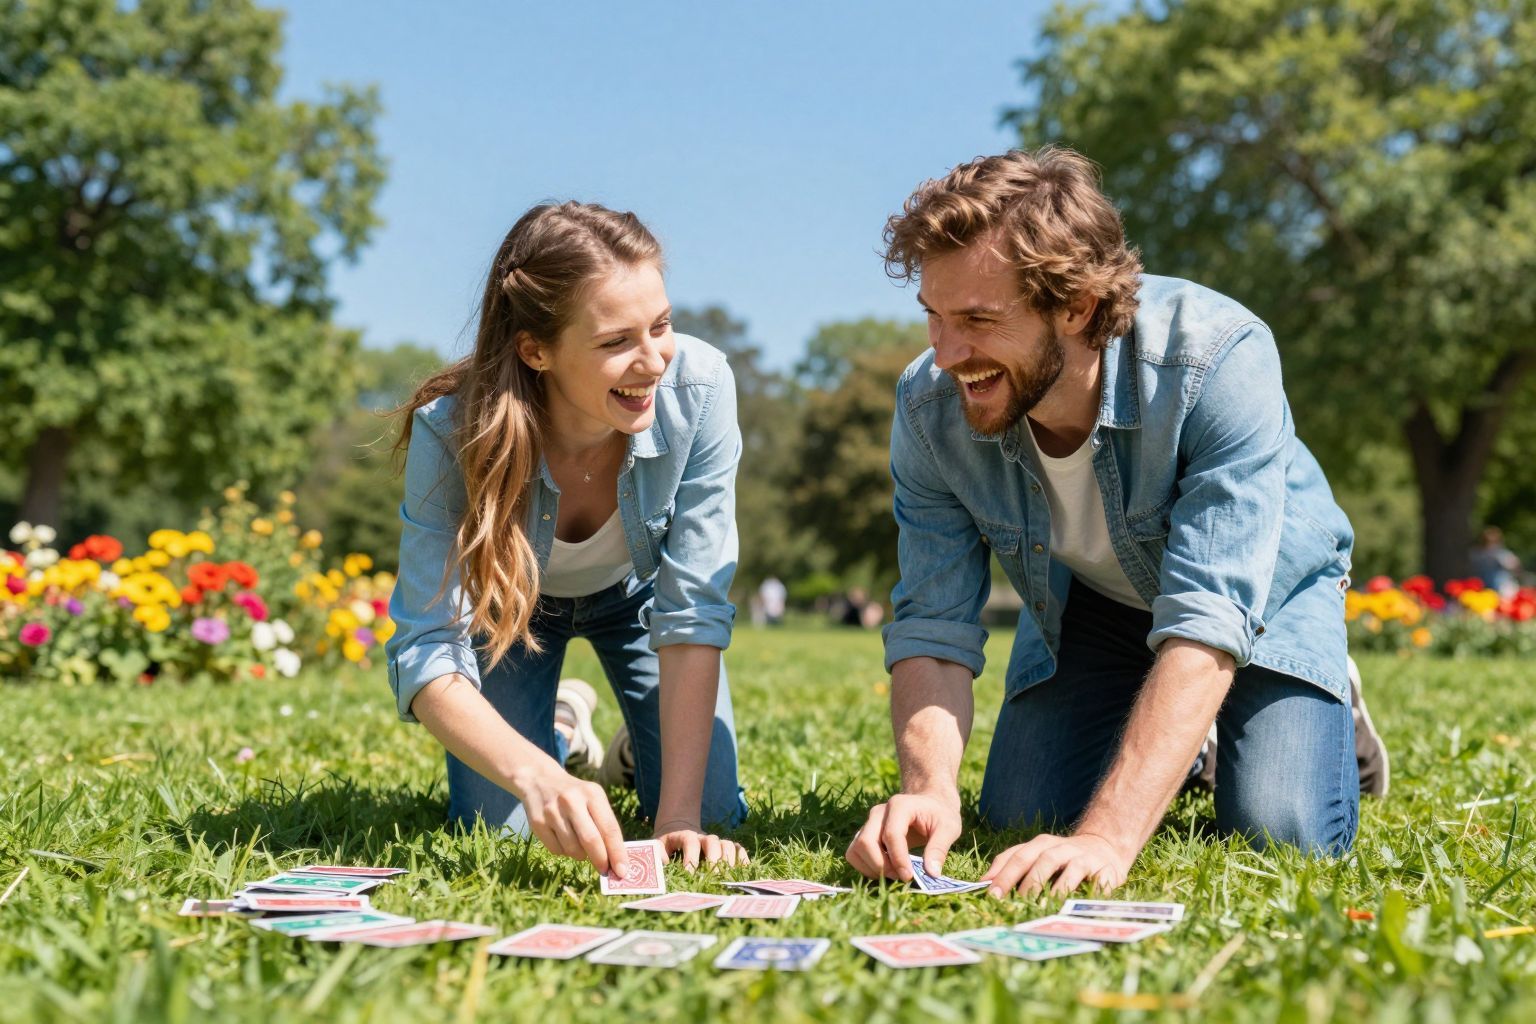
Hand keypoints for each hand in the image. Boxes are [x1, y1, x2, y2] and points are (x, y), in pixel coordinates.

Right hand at [517, 764, 627, 875]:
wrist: (540, 780)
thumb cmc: (576, 795)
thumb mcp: (593, 799)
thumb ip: (604, 824)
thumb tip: (615, 860)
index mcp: (592, 793)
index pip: (609, 828)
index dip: (617, 852)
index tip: (623, 872)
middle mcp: (571, 800)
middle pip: (591, 841)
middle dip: (601, 860)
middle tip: (605, 870)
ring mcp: (552, 812)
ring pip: (573, 849)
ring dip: (581, 855)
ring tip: (580, 845)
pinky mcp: (537, 823)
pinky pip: (556, 850)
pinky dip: (564, 852)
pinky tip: (563, 839)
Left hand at [653, 821, 750, 869]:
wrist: (678, 830)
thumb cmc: (667, 844)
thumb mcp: (657, 845)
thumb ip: (657, 851)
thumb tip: (664, 862)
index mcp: (685, 836)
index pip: (690, 842)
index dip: (691, 857)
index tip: (690, 874)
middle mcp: (703, 837)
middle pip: (713, 842)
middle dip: (714, 860)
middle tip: (713, 877)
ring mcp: (716, 841)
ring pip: (728, 844)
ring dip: (729, 860)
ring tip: (727, 878)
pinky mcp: (725, 847)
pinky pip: (738, 849)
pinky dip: (742, 858)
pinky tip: (743, 871)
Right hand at [845, 790, 962, 880]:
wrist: (929, 803)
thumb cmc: (940, 815)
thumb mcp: (949, 828)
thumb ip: (939, 849)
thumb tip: (932, 874)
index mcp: (899, 806)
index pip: (891, 835)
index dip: (898, 859)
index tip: (910, 877)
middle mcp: (878, 813)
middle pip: (866, 841)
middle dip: (881, 866)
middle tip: (902, 877)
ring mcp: (869, 823)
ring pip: (856, 849)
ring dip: (871, 868)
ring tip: (894, 875)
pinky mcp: (864, 834)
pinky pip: (854, 853)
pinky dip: (865, 867)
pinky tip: (885, 871)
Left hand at [981, 832, 1133, 896]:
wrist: (1104, 847)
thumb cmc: (1061, 857)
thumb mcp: (1035, 855)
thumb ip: (1010, 864)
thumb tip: (983, 883)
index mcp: (1041, 844)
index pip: (1018, 856)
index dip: (1004, 875)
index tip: (991, 894)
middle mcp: (1062, 848)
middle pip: (1042, 861)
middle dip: (1028, 883)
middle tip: (1015, 903)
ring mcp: (1084, 858)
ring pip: (1069, 870)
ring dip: (1056, 888)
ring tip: (1044, 907)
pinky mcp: (1105, 870)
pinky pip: (1097, 882)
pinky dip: (1088, 893)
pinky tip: (1077, 906)